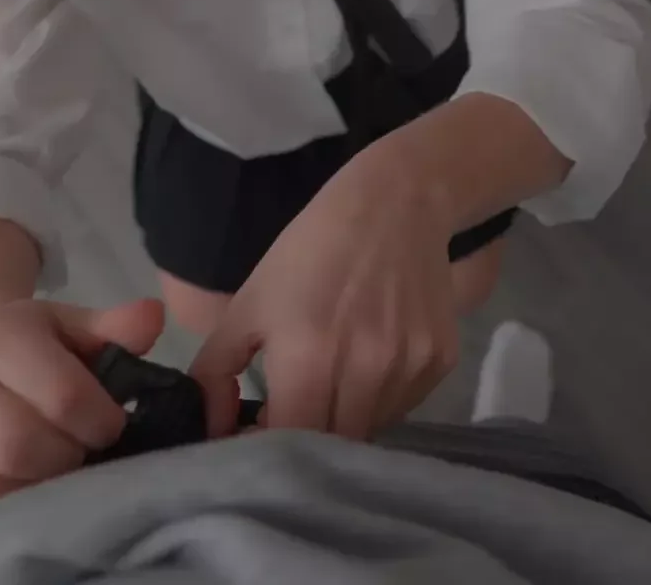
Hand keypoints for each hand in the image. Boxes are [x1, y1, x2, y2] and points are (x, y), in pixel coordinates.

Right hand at [0, 297, 164, 535]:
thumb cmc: (34, 343)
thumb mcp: (71, 324)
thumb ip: (113, 327)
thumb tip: (151, 318)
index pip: (59, 394)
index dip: (99, 419)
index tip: (114, 426)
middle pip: (11, 445)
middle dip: (63, 459)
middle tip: (82, 457)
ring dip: (23, 498)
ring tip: (51, 486)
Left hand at [189, 155, 460, 439]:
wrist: (397, 205)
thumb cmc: (311, 251)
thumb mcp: (249, 303)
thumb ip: (216, 371)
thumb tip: (210, 427)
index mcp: (309, 358)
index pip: (291, 442)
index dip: (272, 445)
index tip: (262, 428)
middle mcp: (366, 371)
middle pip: (334, 443)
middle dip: (310, 437)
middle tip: (297, 408)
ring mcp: (409, 368)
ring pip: (372, 428)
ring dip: (347, 418)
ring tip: (336, 380)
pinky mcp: (440, 362)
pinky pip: (404, 406)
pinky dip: (382, 399)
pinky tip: (371, 362)